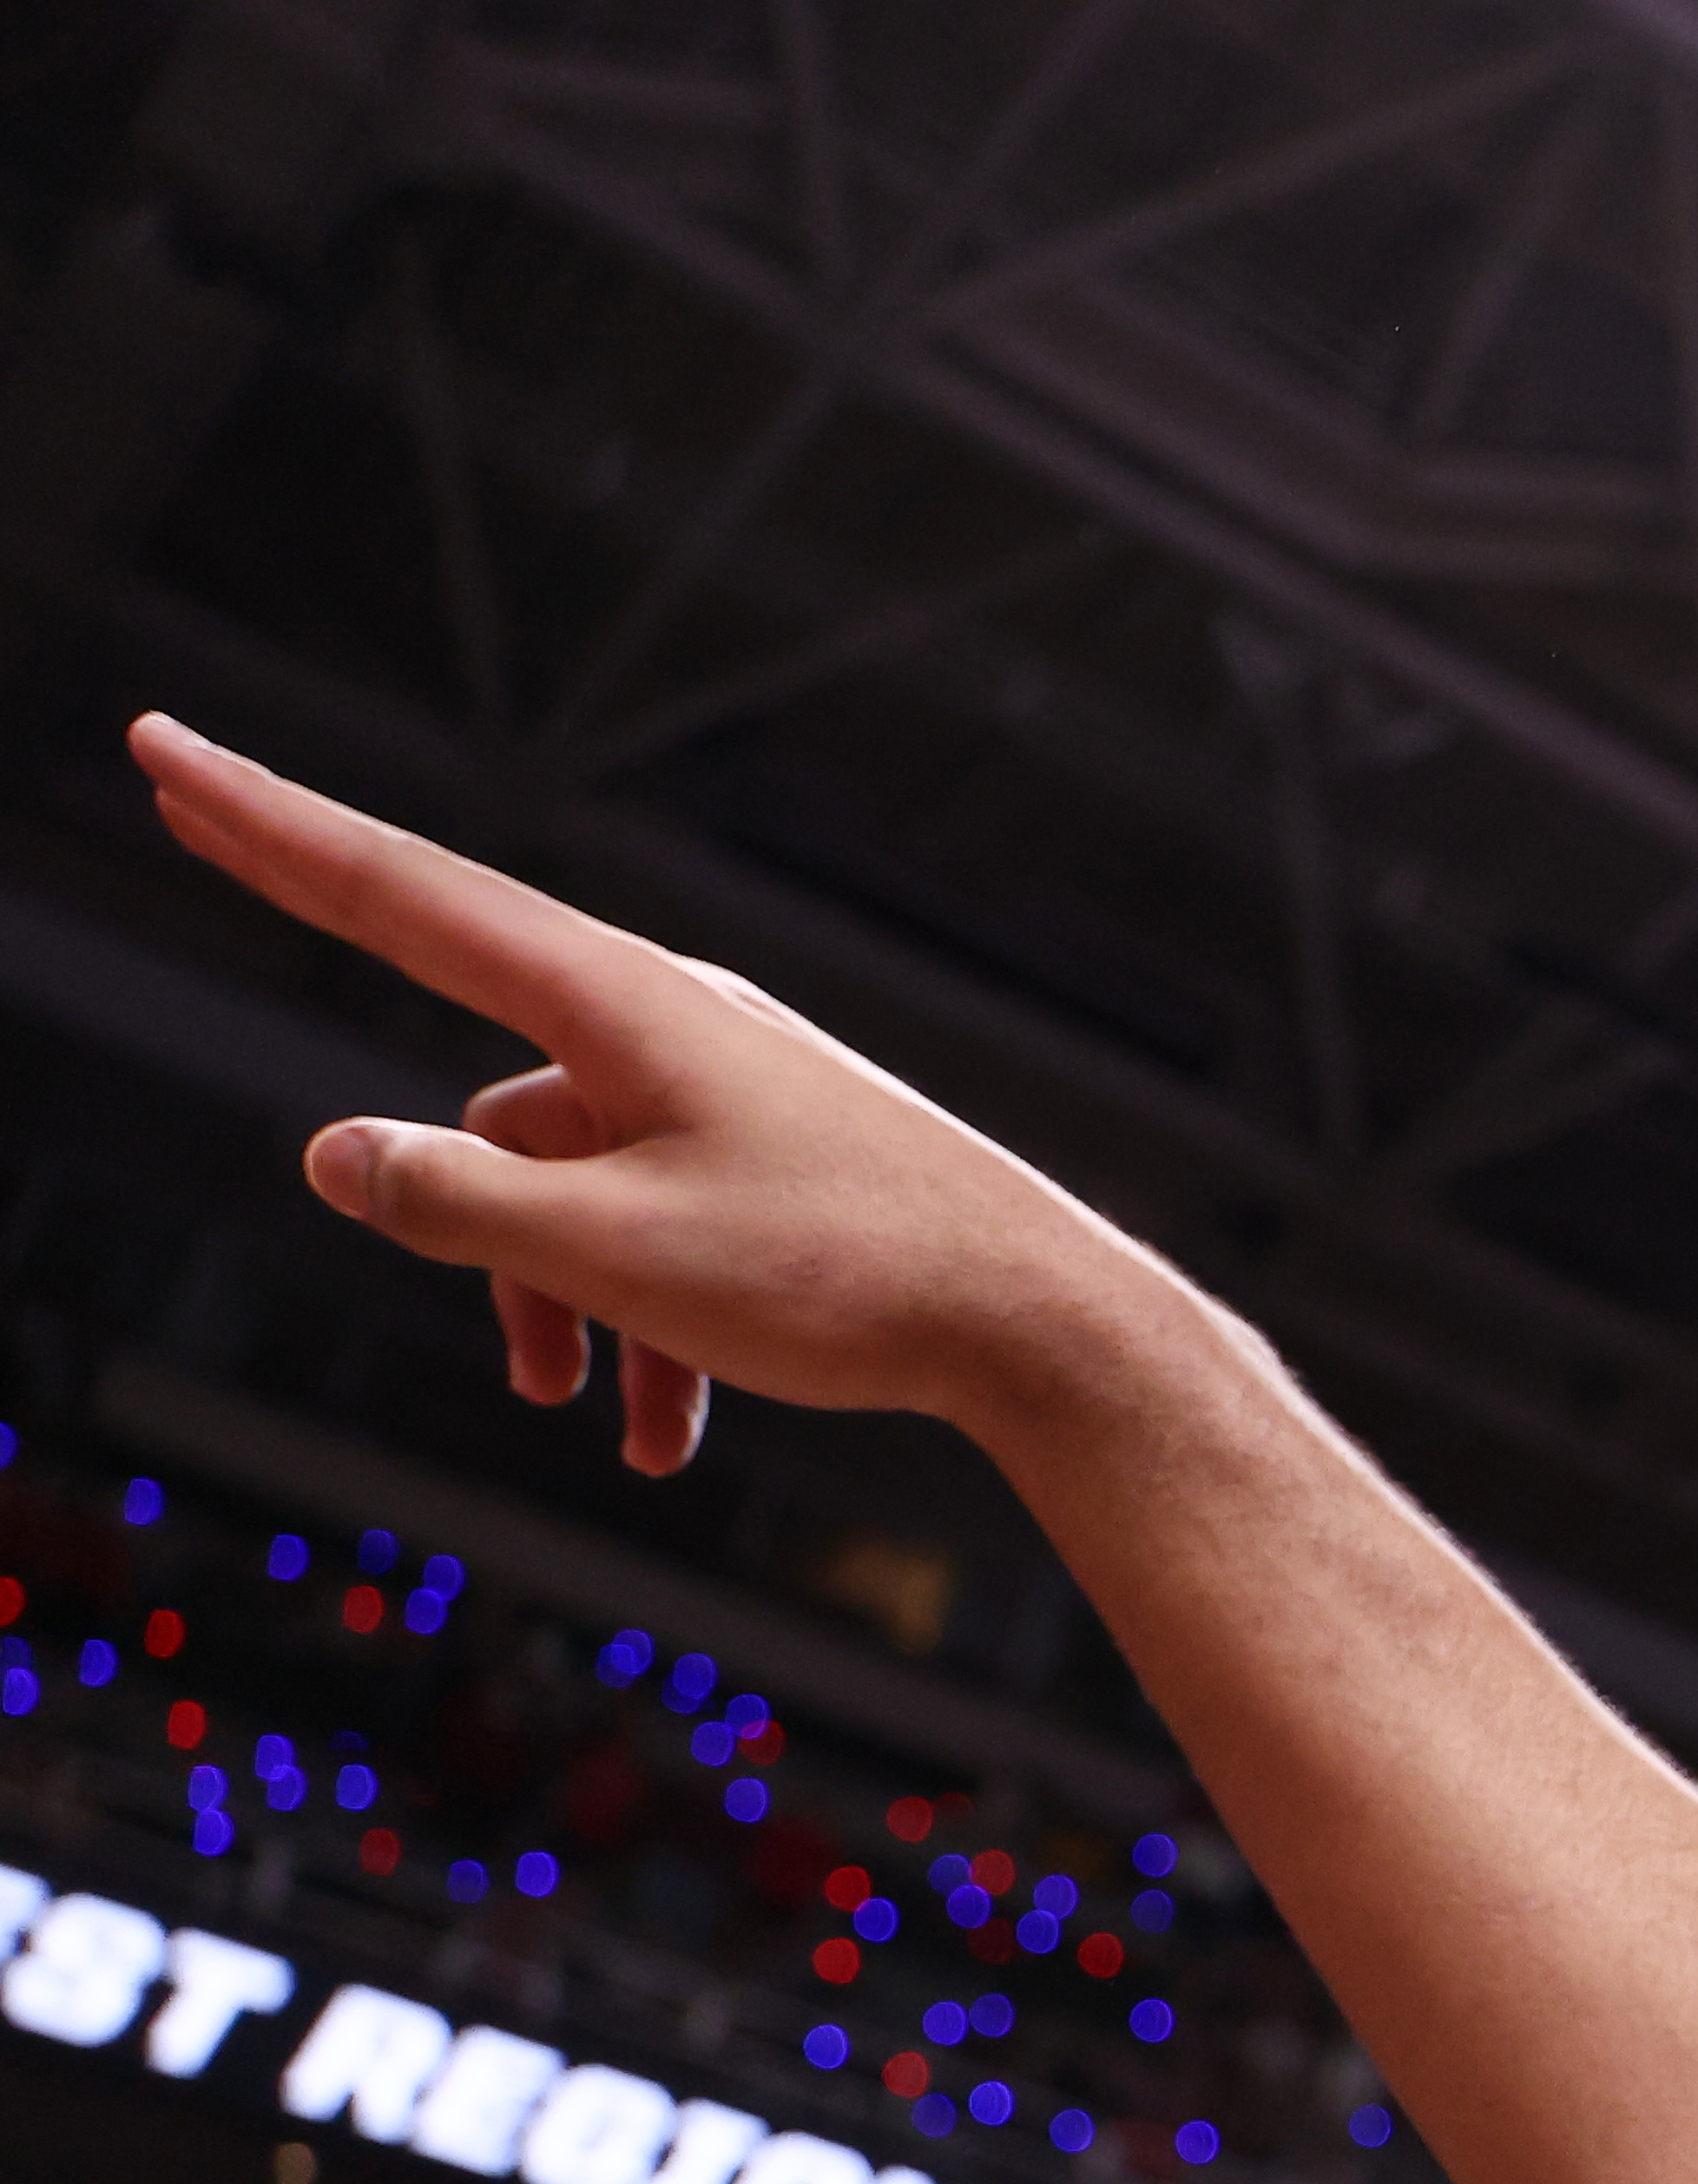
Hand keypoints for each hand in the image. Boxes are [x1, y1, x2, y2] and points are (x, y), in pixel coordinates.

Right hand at [129, 714, 1180, 1467]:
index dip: (265, 825)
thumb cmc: (852, 1279)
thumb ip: (459, 1201)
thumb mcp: (619, 1253)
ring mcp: (725, 1086)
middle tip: (232, 894)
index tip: (164, 747)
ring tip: (585, 1409)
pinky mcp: (774, 1156)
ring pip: (564, 1173)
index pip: (396, 893)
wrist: (1048, 1330)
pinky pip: (654, 1219)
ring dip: (549, 1293)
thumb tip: (341, 1153)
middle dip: (376, 1062)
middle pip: (464, 1020)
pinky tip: (663, 1436)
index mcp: (616, 1005)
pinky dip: (639, 1319)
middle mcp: (667, 1020)